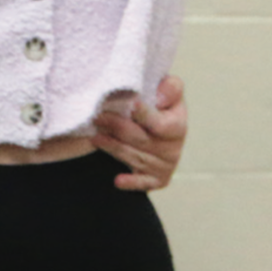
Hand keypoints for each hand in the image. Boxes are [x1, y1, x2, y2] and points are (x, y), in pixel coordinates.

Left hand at [91, 75, 186, 191]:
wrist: (157, 124)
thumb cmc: (160, 105)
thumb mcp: (169, 90)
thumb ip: (171, 88)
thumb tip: (160, 98)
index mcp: (177, 125)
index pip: (159, 123)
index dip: (144, 114)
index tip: (130, 104)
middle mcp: (172, 148)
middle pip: (140, 139)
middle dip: (117, 127)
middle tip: (97, 117)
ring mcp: (164, 165)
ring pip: (134, 156)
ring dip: (113, 147)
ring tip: (94, 137)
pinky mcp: (155, 178)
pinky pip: (143, 182)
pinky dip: (131, 182)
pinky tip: (118, 181)